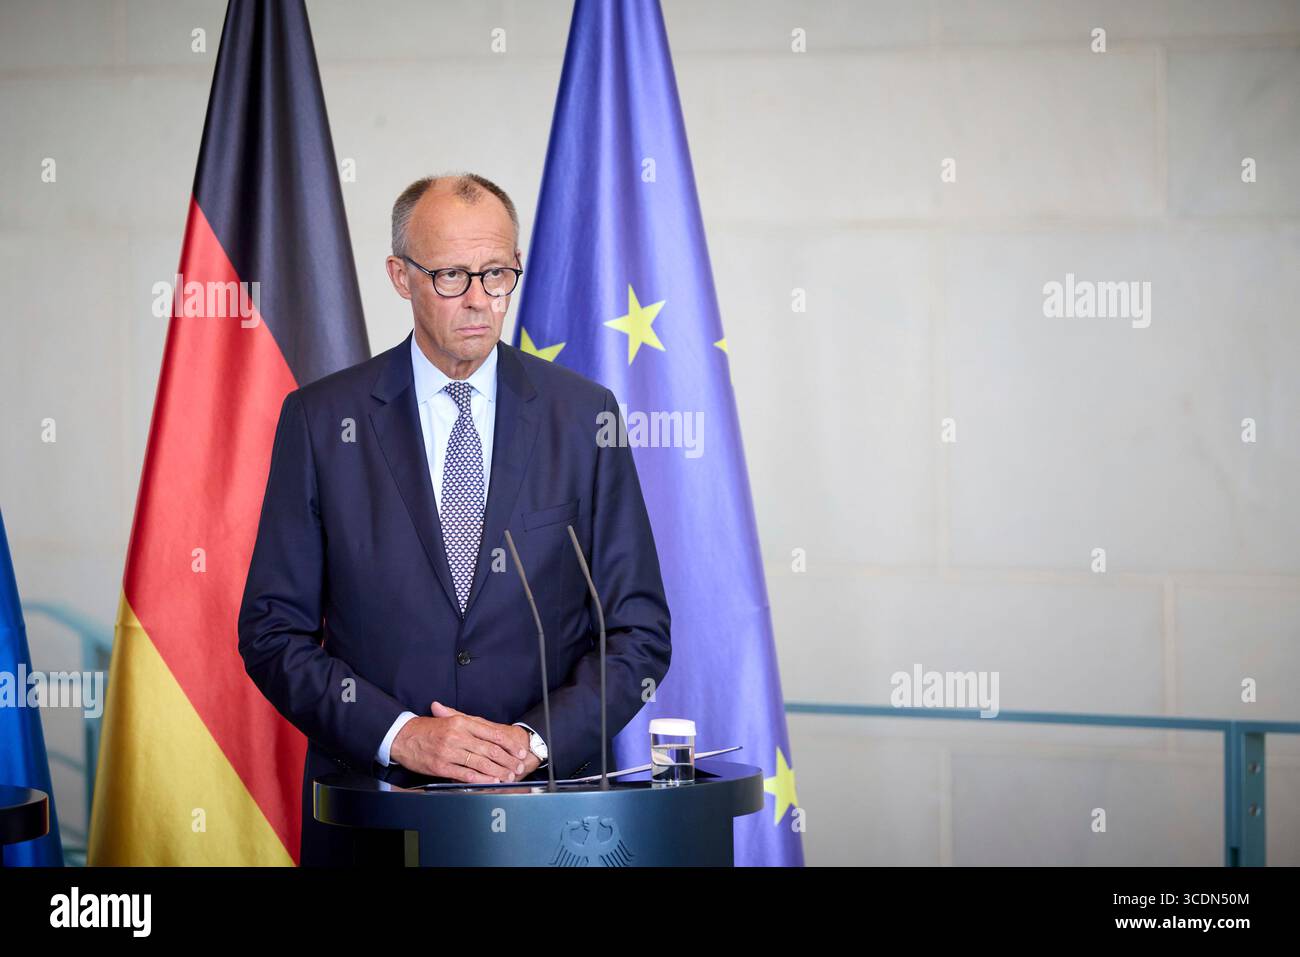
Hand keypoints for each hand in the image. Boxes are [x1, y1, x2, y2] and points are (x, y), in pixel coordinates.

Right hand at [390, 700, 529, 782]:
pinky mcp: (441, 766)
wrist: (403, 736)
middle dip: (507, 760)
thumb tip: (493, 732)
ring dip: (497, 771)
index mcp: (461, 722)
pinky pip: (464, 774)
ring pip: (479, 763)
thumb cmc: (428, 728)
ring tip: (507, 776)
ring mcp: (449, 751)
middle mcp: (457, 736)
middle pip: (489, 750)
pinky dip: (479, 779)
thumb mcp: (450, 719)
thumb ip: (471, 724)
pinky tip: (490, 782)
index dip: (509, 744)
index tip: (519, 751)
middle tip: (518, 767)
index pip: (493, 733)